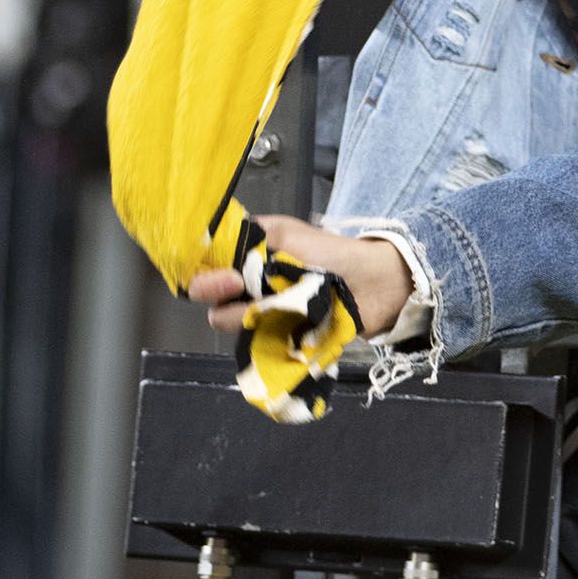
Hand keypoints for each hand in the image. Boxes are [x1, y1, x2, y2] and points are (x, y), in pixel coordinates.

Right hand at [187, 214, 414, 338]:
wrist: (372, 285)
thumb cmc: (332, 253)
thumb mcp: (287, 237)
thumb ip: (249, 249)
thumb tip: (220, 271)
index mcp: (248, 249)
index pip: (205, 261)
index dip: (205, 271)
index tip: (228, 278)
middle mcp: (247, 279)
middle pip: (210, 295)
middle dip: (220, 293)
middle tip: (245, 289)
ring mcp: (259, 307)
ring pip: (228, 319)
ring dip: (249, 313)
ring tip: (282, 304)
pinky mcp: (273, 333)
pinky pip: (251, 341)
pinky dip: (264, 335)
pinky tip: (286, 326)